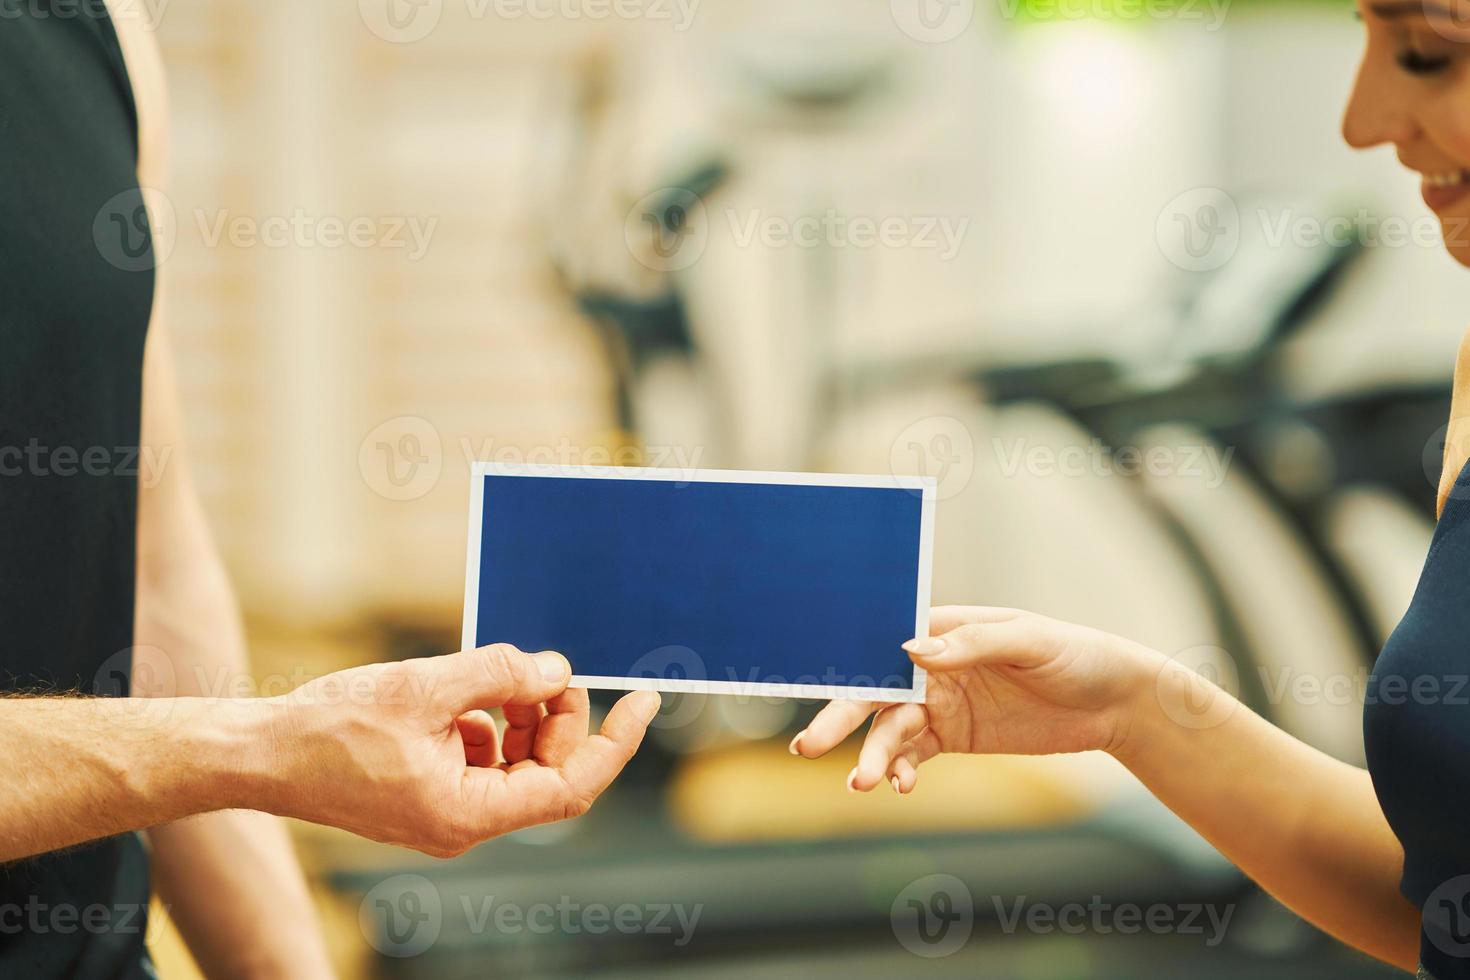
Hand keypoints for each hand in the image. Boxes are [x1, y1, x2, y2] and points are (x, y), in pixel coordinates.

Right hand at [265, 644, 658, 856]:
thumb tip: (557, 670)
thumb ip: (499, 674)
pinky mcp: (428, 794)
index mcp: (467, 814)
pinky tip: (462, 696)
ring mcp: (446, 813)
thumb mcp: (426, 686)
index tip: (643, 701)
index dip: (614, 742)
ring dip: (519, 716)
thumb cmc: (330, 725)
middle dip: (556, 717)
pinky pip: (482, 760)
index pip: (571, 786)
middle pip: (547, 772)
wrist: (260, 753)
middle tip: (545, 671)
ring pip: (516, 764)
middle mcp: (463, 824)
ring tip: (495, 677)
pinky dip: (487, 723)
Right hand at [790, 606, 1164, 793]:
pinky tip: (901, 787)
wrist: (1115, 703)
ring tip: (863, 782)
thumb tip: (913, 649)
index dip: (851, 666)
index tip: (823, 689)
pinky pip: (915, 756)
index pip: (885, 645)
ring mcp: (941, 704)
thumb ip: (972, 644)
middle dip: (841, 718)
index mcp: (943, 630)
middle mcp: (932, 666)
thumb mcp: (1030, 641)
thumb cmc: (1076, 655)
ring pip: (891, 731)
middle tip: (810, 745)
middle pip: (875, 693)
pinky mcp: (955, 738)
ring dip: (873, 755)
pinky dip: (902, 771)